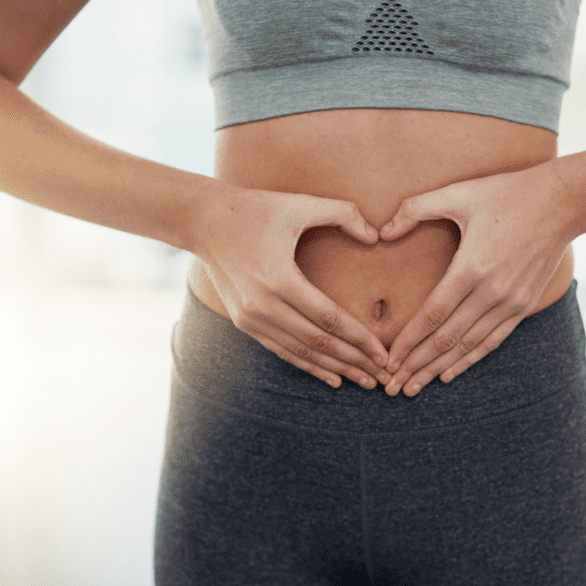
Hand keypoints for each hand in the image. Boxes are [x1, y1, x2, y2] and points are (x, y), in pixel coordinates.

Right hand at [194, 182, 391, 388]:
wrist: (202, 220)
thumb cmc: (255, 208)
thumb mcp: (299, 204)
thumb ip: (343, 213)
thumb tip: (376, 235)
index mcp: (279, 279)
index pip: (329, 318)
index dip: (360, 339)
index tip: (383, 354)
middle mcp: (263, 305)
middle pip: (318, 343)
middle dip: (354, 362)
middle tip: (383, 377)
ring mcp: (251, 318)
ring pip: (301, 352)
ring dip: (335, 369)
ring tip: (364, 382)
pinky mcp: (244, 322)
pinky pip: (282, 350)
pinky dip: (308, 366)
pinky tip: (332, 377)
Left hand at [378, 161, 576, 396]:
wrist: (562, 202)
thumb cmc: (506, 193)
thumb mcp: (457, 193)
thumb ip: (414, 209)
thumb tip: (381, 232)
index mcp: (471, 268)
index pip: (432, 316)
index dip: (407, 342)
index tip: (387, 360)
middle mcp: (492, 292)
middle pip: (446, 339)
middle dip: (416, 365)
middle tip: (391, 386)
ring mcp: (511, 302)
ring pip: (468, 346)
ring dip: (438, 369)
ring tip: (412, 388)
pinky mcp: (524, 305)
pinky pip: (492, 341)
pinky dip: (469, 359)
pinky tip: (448, 373)